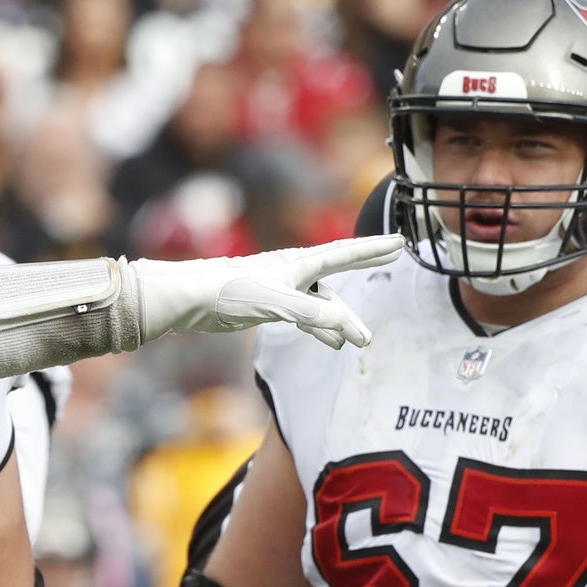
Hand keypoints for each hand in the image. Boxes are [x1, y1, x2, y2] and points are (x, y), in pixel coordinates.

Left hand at [128, 234, 403, 349]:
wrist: (188, 298)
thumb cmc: (229, 292)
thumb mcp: (277, 302)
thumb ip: (314, 314)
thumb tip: (348, 327)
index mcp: (298, 264)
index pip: (345, 254)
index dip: (372, 250)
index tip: (398, 243)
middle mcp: (292, 272)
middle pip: (336, 276)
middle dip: (362, 277)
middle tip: (391, 264)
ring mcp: (279, 289)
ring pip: (319, 303)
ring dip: (339, 319)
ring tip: (358, 339)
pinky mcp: (264, 305)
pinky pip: (302, 315)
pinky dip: (318, 328)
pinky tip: (329, 343)